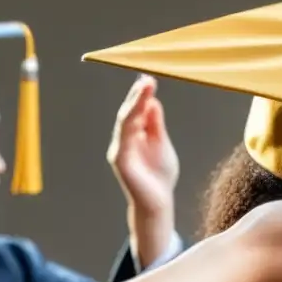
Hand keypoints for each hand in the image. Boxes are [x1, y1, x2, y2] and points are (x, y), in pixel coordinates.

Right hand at [107, 75, 179, 216]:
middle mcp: (123, 140)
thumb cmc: (159, 175)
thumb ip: (155, 124)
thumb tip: (152, 100)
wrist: (158, 202)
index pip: (135, 110)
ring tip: (144, 89)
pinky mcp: (121, 162)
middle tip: (147, 80)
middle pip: (128, 113)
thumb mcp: (161, 143)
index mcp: (133, 135)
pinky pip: (124, 140)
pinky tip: (138, 111)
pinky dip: (130, 124)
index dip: (141, 95)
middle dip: (137, 95)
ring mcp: (120, 150)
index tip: (149, 80)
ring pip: (125, 122)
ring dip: (134, 105)